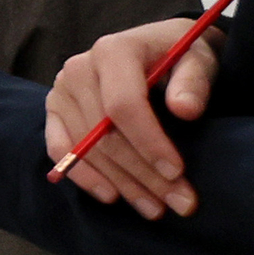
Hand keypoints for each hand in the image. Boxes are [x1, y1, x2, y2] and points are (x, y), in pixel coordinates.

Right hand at [43, 14, 216, 218]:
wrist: (158, 47)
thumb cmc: (181, 55)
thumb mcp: (199, 59)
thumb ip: (194, 81)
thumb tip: (186, 109)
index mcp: (112, 51)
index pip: (123, 105)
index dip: (149, 142)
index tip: (176, 172)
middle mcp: (78, 69)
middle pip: (104, 134)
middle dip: (143, 174)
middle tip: (179, 202)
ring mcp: (61, 91)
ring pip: (88, 149)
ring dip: (122, 183)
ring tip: (155, 208)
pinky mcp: (54, 111)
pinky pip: (60, 149)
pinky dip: (84, 175)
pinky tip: (111, 195)